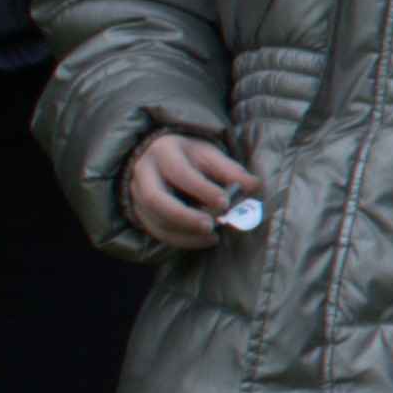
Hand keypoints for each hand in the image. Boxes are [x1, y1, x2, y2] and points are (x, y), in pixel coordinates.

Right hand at [121, 128, 261, 249]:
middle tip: (211, 227)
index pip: (180, 173)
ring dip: (185, 233)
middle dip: (185, 217)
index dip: (203, 190)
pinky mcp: (140, 212)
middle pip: (156, 200)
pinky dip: (181, 240)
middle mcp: (144, 173)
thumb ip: (230, 170)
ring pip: (155, 220)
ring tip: (214, 236)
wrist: (160, 158)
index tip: (225, 203)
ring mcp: (137, 195)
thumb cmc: (190, 157)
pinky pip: (156, 232)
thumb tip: (254, 186)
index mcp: (164, 152)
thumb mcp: (210, 155)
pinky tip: (204, 241)